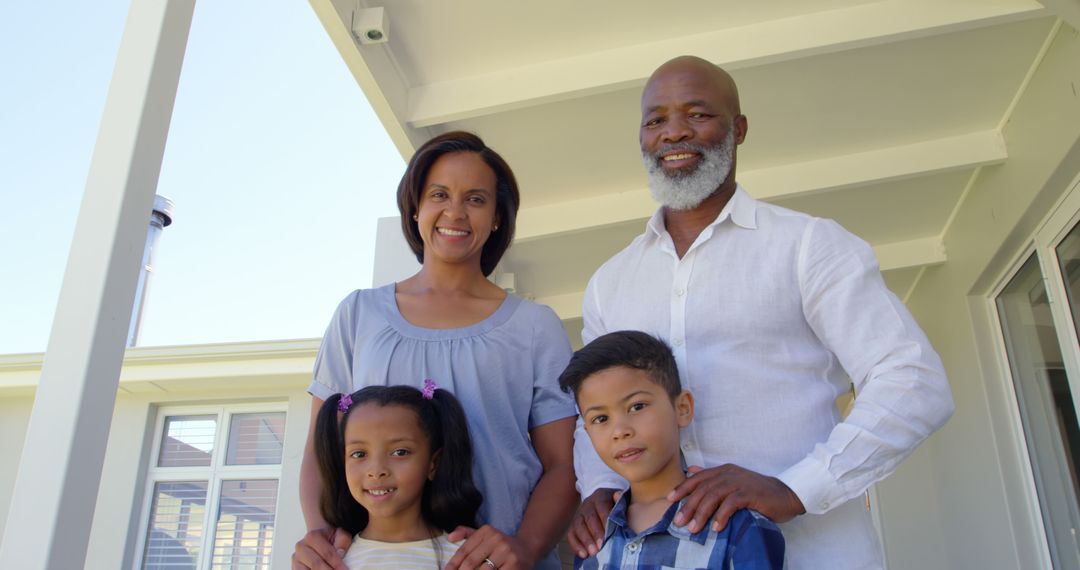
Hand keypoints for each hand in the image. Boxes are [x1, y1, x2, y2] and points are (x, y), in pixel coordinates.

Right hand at [291, 527, 351, 569]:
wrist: (317, 541)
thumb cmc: (332, 539)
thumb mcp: (340, 534)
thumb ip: (342, 541)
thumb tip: (340, 553)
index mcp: (312, 536)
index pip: (327, 553)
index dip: (337, 564)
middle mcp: (301, 547)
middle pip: (317, 565)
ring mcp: (296, 559)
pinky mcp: (294, 568)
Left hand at [445, 525, 533, 569]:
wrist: (528, 549)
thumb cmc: (501, 545)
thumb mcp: (485, 536)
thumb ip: (467, 534)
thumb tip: (450, 537)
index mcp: (486, 531)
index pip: (464, 550)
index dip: (453, 564)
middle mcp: (497, 539)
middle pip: (470, 563)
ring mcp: (506, 553)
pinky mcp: (514, 565)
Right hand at [566, 487, 620, 558]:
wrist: (601, 499)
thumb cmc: (614, 505)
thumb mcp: (619, 500)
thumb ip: (620, 500)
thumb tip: (617, 495)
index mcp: (600, 498)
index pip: (602, 507)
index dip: (605, 520)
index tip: (609, 533)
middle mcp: (587, 506)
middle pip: (589, 518)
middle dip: (595, 533)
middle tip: (601, 547)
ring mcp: (579, 515)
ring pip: (579, 526)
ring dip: (585, 541)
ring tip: (593, 553)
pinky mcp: (574, 525)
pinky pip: (571, 534)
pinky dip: (576, 545)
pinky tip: (583, 555)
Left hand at [668, 465, 804, 533]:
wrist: (785, 494)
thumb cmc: (757, 491)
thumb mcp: (733, 480)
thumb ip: (712, 476)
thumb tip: (692, 470)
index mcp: (723, 470)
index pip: (697, 478)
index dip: (682, 488)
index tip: (669, 500)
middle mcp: (729, 474)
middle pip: (703, 489)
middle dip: (688, 506)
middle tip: (679, 522)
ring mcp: (739, 482)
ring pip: (714, 496)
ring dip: (702, 513)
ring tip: (694, 528)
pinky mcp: (750, 493)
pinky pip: (731, 504)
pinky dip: (721, 516)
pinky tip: (716, 527)